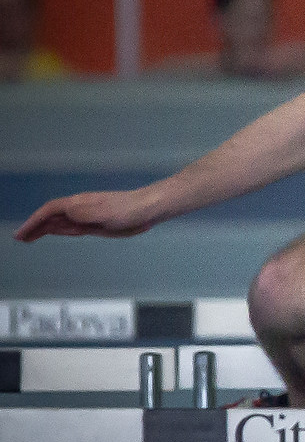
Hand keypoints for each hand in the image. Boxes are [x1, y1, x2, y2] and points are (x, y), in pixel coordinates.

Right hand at [15, 190, 166, 241]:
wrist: (148, 209)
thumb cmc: (129, 209)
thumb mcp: (106, 212)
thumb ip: (86, 213)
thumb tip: (67, 212)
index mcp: (79, 204)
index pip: (50, 211)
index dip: (34, 221)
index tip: (22, 233)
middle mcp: (79, 209)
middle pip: (51, 217)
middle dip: (34, 226)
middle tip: (19, 238)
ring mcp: (86, 216)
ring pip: (59, 223)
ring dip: (43, 229)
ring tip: (28, 237)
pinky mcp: (95, 224)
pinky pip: (71, 227)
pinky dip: (58, 230)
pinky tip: (51, 233)